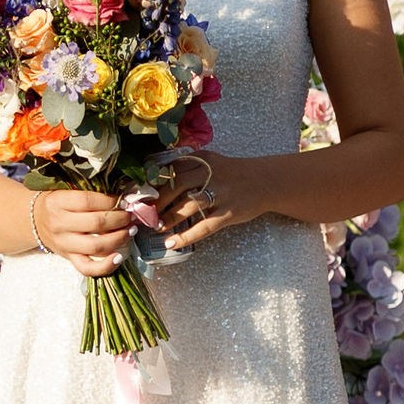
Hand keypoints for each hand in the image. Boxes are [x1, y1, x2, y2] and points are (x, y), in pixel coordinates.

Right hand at [32, 185, 138, 274]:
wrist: (35, 221)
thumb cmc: (58, 203)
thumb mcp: (66, 190)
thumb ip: (90, 191)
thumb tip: (125, 193)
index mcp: (58, 202)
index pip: (88, 201)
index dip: (110, 201)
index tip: (123, 200)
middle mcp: (59, 224)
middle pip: (96, 223)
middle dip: (120, 219)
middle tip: (131, 215)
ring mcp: (64, 244)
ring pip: (96, 246)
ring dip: (119, 238)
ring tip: (130, 230)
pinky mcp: (69, 258)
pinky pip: (88, 268)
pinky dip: (106, 266)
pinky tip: (119, 257)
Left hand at [152, 152, 268, 252]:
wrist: (266, 182)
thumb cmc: (233, 173)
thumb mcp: (211, 160)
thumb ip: (187, 164)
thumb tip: (155, 176)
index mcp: (202, 160)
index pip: (170, 170)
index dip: (152, 183)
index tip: (137, 194)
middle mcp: (211, 174)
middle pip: (176, 187)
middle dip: (157, 202)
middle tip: (144, 214)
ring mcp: (221, 194)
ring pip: (188, 207)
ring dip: (169, 218)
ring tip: (156, 228)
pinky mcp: (229, 213)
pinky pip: (204, 227)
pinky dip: (186, 236)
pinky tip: (172, 243)